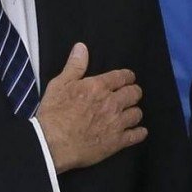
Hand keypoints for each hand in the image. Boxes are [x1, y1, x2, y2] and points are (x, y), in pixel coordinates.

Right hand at [36, 42, 146, 172]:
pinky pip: (136, 135)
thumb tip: (82, 48)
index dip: (127, 76)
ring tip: (130, 113)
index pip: (122, 77)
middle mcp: (112, 103)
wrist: (52, 144)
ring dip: (134, 112)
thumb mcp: (59, 85)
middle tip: (130, 94)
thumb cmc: (53, 114)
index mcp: (99, 87)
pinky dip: (139, 132)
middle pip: (134, 93)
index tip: (128, 78)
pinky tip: (139, 131)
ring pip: (136, 113)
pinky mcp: (116, 142)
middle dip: (133, 92)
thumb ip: (74, 66)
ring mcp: (116, 123)